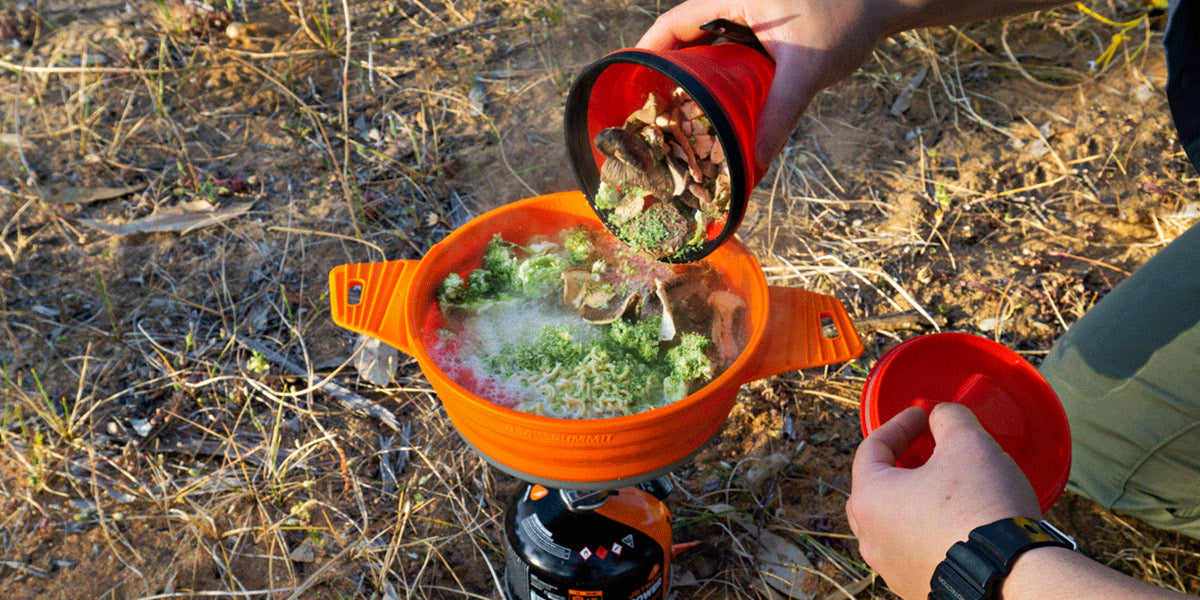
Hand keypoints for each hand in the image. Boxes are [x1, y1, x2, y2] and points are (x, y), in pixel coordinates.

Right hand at [636, 0, 889, 167]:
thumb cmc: (848, 19)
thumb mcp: (807, 69)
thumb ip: (779, 114)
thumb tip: (756, 163)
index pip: (672, 24)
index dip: (647, 54)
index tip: (628, 88)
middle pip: (683, 35)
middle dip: (667, 72)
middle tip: (653, 113)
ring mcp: (747, 9)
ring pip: (705, 42)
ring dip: (693, 75)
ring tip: (678, 115)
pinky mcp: (762, 22)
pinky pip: (727, 46)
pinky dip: (718, 72)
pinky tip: (717, 103)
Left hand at [845, 403, 1041, 599]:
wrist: (1011, 577)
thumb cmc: (982, 509)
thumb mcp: (968, 443)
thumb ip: (948, 419)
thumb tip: (942, 416)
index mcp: (870, 498)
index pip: (872, 448)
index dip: (899, 424)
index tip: (922, 415)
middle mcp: (871, 538)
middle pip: (877, 488)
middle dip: (901, 464)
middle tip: (926, 450)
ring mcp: (891, 568)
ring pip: (895, 523)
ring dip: (916, 500)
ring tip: (946, 486)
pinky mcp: (918, 588)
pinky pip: (917, 550)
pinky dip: (931, 531)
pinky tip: (957, 523)